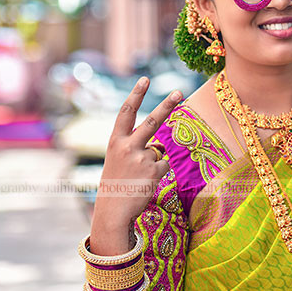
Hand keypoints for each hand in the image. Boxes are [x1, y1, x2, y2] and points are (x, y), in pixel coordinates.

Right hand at [90, 78, 182, 250]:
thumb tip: (160, 146)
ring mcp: (142, 159)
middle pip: (152, 122)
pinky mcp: (154, 171)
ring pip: (159, 151)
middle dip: (167, 105)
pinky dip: (159, 173)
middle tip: (178, 91)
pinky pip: (165, 165)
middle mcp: (128, 147)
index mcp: (115, 141)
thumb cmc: (116, 184)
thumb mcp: (117, 160)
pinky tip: (145, 182)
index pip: (126, 112)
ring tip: (138, 176)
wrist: (113, 211)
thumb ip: (134, 148)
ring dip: (153, 161)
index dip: (136, 94)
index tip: (145, 79)